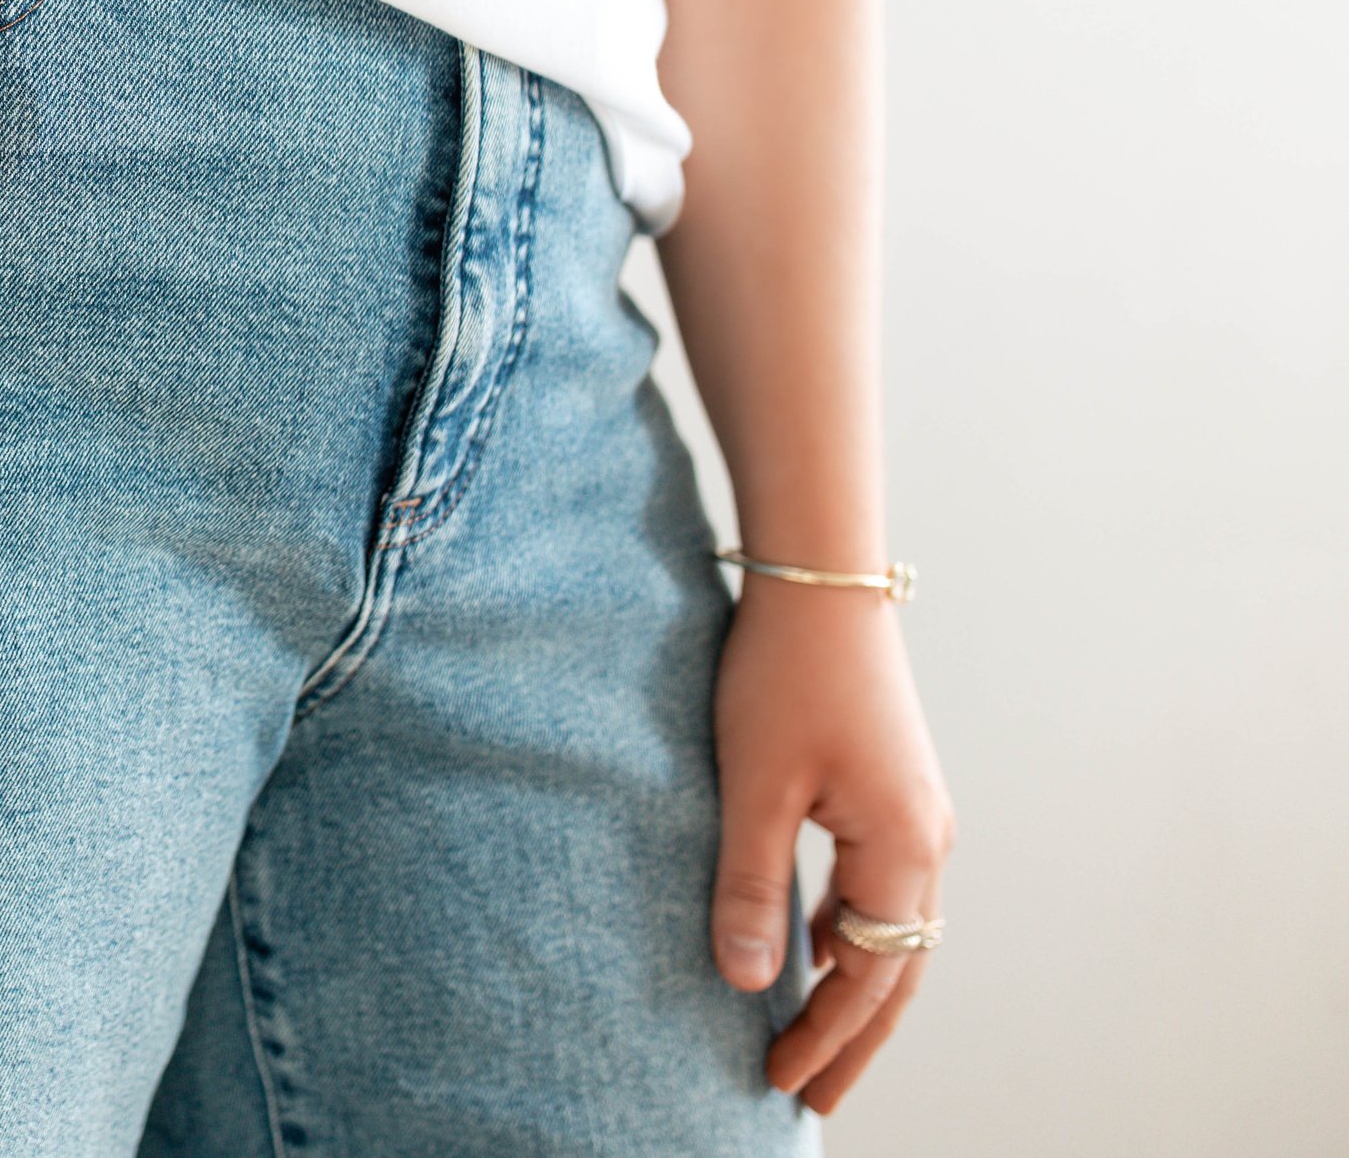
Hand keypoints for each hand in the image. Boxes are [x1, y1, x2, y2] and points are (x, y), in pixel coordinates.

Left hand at [710, 576, 953, 1114]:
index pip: (868, 976)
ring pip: (895, 927)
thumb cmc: (783, 674)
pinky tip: (813, 944)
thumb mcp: (754, 786)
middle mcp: (928, 839)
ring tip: (816, 1038)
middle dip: (856, 1038)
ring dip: (858, 987)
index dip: (825, 1036)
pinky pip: (881, 885)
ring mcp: (917, 812)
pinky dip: (852, 930)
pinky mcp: (894, 788)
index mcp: (903, 848)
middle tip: (816, 1098)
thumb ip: (752, 886)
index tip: (778, 1082)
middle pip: (898, 967)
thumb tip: (749, 984)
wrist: (821, 578)